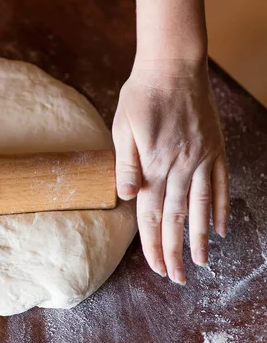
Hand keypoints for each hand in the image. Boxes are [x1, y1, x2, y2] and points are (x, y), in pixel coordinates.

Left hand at [112, 59, 228, 284]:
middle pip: (176, 218)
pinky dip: (220, 208)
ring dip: (200, 238)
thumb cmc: (140, 95)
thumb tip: (124, 197)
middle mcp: (179, 167)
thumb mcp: (122, 127)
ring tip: (201, 263)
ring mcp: (201, 159)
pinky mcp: (215, 149)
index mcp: (152, 164)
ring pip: (200, 207)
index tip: (156, 267)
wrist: (173, 64)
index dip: (152, 243)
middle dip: (174, 250)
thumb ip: (125, 164)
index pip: (151, 214)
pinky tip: (220, 228)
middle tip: (176, 278)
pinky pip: (220, 185)